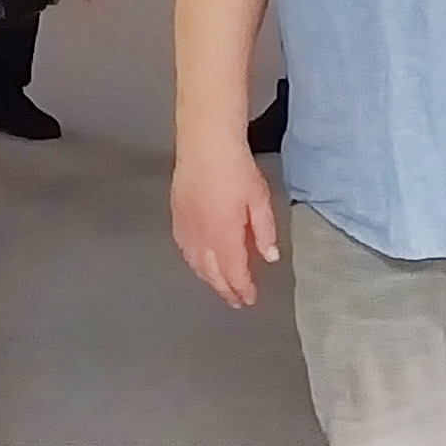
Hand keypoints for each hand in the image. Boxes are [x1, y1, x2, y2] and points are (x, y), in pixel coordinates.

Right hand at [171, 143, 280, 306]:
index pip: (234, 273)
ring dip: (209, 279)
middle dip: (225, 289)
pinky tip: (199, 262)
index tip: (249, 299)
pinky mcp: (176, 217)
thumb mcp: (259, 199)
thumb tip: (270, 257)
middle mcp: (202, 239)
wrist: (205, 144)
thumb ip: (264, 231)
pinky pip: (184, 250)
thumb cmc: (237, 169)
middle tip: (235, 300)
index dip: (242, 289)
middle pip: (213, 274)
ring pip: (196, 265)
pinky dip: (194, 262)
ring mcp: (186, 229)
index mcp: (224, 237)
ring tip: (220, 286)